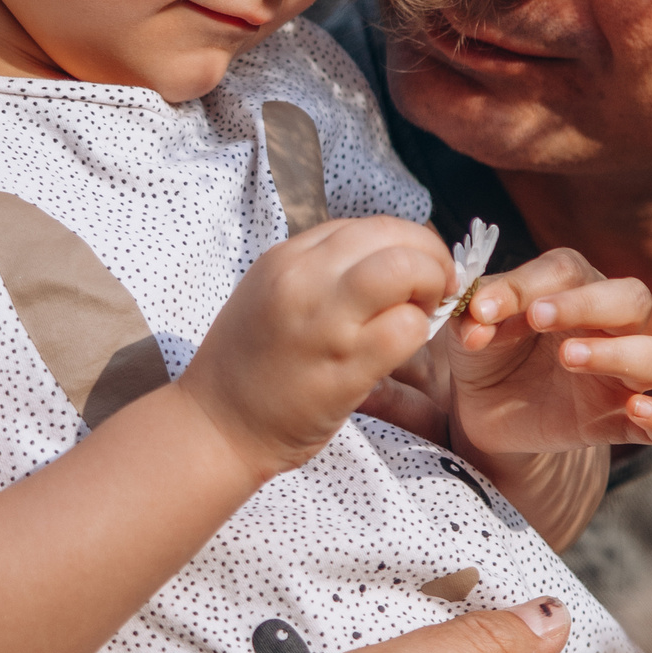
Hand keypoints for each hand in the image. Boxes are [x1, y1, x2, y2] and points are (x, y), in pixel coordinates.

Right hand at [177, 216, 455, 478]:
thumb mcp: (269, 295)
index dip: (405, 243)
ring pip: (405, 271)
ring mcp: (324, 323)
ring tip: (422, 312)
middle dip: (429, 256)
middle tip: (435, 286)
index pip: (368, 226)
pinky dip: (418, 333)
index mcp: (286, 258)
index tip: (415, 267)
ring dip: (429, 286)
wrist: (216, 427)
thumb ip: (318, 273)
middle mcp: (303, 280)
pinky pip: (405, 329)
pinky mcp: (344, 367)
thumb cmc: (247, 366)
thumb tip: (378, 260)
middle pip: (392, 236)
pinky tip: (404, 348)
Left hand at [441, 248, 651, 458]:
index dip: (527, 285)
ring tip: (569, 359)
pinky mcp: (621, 421)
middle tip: (537, 319)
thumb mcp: (469, 331)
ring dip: (621, 354)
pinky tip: (636, 410)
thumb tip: (477, 319)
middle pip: (631, 299)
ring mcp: (620, 375)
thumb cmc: (488, 355)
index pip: (567, 271)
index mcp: (572, 289)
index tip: (485, 310)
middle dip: (588, 305)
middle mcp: (608, 325)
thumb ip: (472, 316)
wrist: (487, 414)